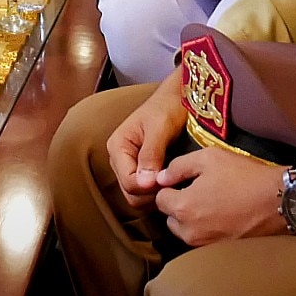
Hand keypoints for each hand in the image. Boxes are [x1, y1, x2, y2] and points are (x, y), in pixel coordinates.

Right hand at [107, 73, 187, 208]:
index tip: (169, 180)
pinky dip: (160, 192)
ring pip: (139, 197)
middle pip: (131, 194)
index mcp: (118, 147)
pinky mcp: (143, 171)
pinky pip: (147, 192)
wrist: (177, 98)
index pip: (128, 183)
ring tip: (175, 182)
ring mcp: (130, 167)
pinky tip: (174, 182)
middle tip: (174, 183)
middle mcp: (120, 160)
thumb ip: (151, 154)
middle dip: (152, 194)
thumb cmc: (168, 107)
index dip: (149, 187)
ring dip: (157, 195)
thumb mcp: (160, 127)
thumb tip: (144, 183)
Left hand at [154, 148, 289, 246]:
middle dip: (179, 205)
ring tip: (212, 204)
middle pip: (171, 218)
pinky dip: (207, 230)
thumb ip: (178, 166)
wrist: (278, 202)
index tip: (183, 181)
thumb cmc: (242, 176)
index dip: (170, 187)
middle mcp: (189, 232)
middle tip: (199, 191)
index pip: (160, 199)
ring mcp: (205, 245)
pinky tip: (222, 217)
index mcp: (182, 208)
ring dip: (192, 219)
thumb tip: (161, 178)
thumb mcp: (208, 158)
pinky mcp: (220, 252)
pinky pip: (202, 240)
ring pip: (186, 231)